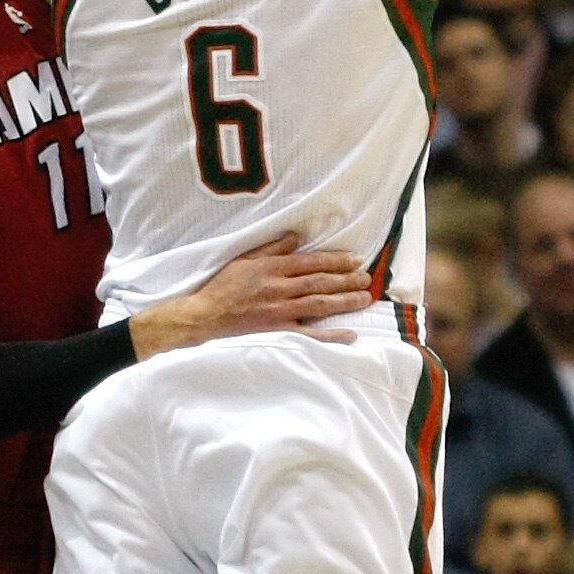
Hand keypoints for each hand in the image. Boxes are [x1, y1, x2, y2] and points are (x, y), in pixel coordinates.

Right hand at [138, 233, 373, 352]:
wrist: (204, 317)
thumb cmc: (222, 287)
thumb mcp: (244, 260)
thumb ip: (271, 248)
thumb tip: (295, 237)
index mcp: (272, 268)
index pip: (312, 262)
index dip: (336, 260)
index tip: (356, 259)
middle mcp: (280, 288)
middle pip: (321, 282)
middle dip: (348, 279)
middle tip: (368, 277)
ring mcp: (281, 311)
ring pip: (320, 303)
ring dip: (346, 300)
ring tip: (366, 297)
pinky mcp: (279, 331)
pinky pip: (310, 334)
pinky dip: (331, 335)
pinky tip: (350, 334)